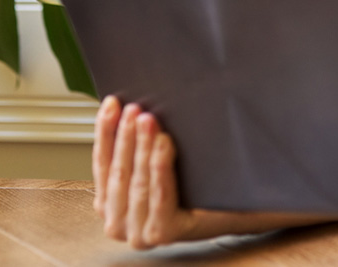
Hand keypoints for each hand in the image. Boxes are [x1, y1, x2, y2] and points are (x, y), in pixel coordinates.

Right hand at [93, 96, 196, 248]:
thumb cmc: (195, 189)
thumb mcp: (158, 166)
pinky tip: (163, 144)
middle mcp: (118, 223)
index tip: (112, 103)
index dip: (105, 132)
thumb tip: (129, 109)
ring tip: (149, 119)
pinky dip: (160, 167)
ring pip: (138, 182)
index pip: (102, 163)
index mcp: (109, 205)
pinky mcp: (162, 233)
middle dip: (125, 136)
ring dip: (142, 146)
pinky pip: (159, 195)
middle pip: (119, 172)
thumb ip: (137, 149)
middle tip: (135, 108)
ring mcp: (138, 233)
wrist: (235, 212)